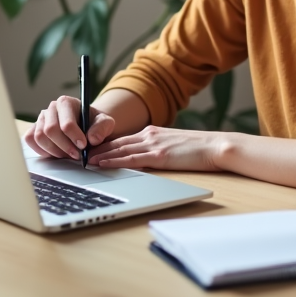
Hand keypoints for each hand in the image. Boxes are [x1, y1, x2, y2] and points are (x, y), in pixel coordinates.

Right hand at [24, 96, 115, 160]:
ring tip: (67, 155)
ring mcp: (41, 119)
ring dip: (54, 151)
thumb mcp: (105, 122)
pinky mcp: (34, 129)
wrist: (86, 126)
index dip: (74, 136)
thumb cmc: (93, 123)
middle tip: (76, 155)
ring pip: (39, 137)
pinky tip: (55, 154)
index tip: (83, 146)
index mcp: (66, 102)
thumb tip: (92, 139)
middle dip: (64, 146)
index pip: (65, 122)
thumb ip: (102, 128)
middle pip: (50, 130)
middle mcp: (51, 109)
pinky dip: (41, 150)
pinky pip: (30, 140)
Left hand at [89, 126, 227, 171]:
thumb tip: (145, 158)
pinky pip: (131, 158)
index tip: (90, 148)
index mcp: (153, 132)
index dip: (105, 144)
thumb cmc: (199, 149)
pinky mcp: (159, 156)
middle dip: (96, 147)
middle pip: (117, 142)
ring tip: (84, 160)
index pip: (123, 138)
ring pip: (119, 149)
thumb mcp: (174, 145)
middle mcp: (149, 135)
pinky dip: (114, 161)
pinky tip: (102, 164)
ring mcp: (153, 144)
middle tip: (79, 153)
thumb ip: (158, 148)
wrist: (216, 146)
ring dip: (100, 155)